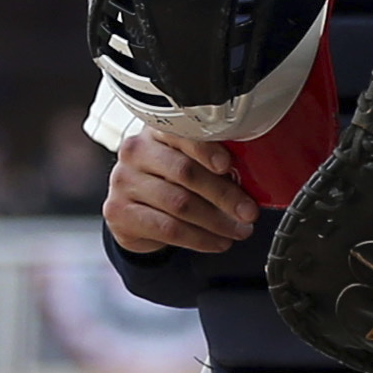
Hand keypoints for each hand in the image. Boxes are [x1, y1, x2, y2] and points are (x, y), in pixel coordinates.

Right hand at [104, 128, 259, 255]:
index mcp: (156, 130)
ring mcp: (123, 182)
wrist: (136, 213)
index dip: (206, 150)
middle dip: (224, 195)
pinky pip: (168, 228)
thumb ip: (215, 164)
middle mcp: (135, 151)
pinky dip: (200, 239)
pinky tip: (218, 242)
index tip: (228, 165)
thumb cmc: (172, 183)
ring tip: (239, 231)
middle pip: (184, 172)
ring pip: (179, 204)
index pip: (181, 133)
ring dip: (216, 222)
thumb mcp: (191, 164)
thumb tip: (253, 180)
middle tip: (249, 212)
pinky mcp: (119, 212)